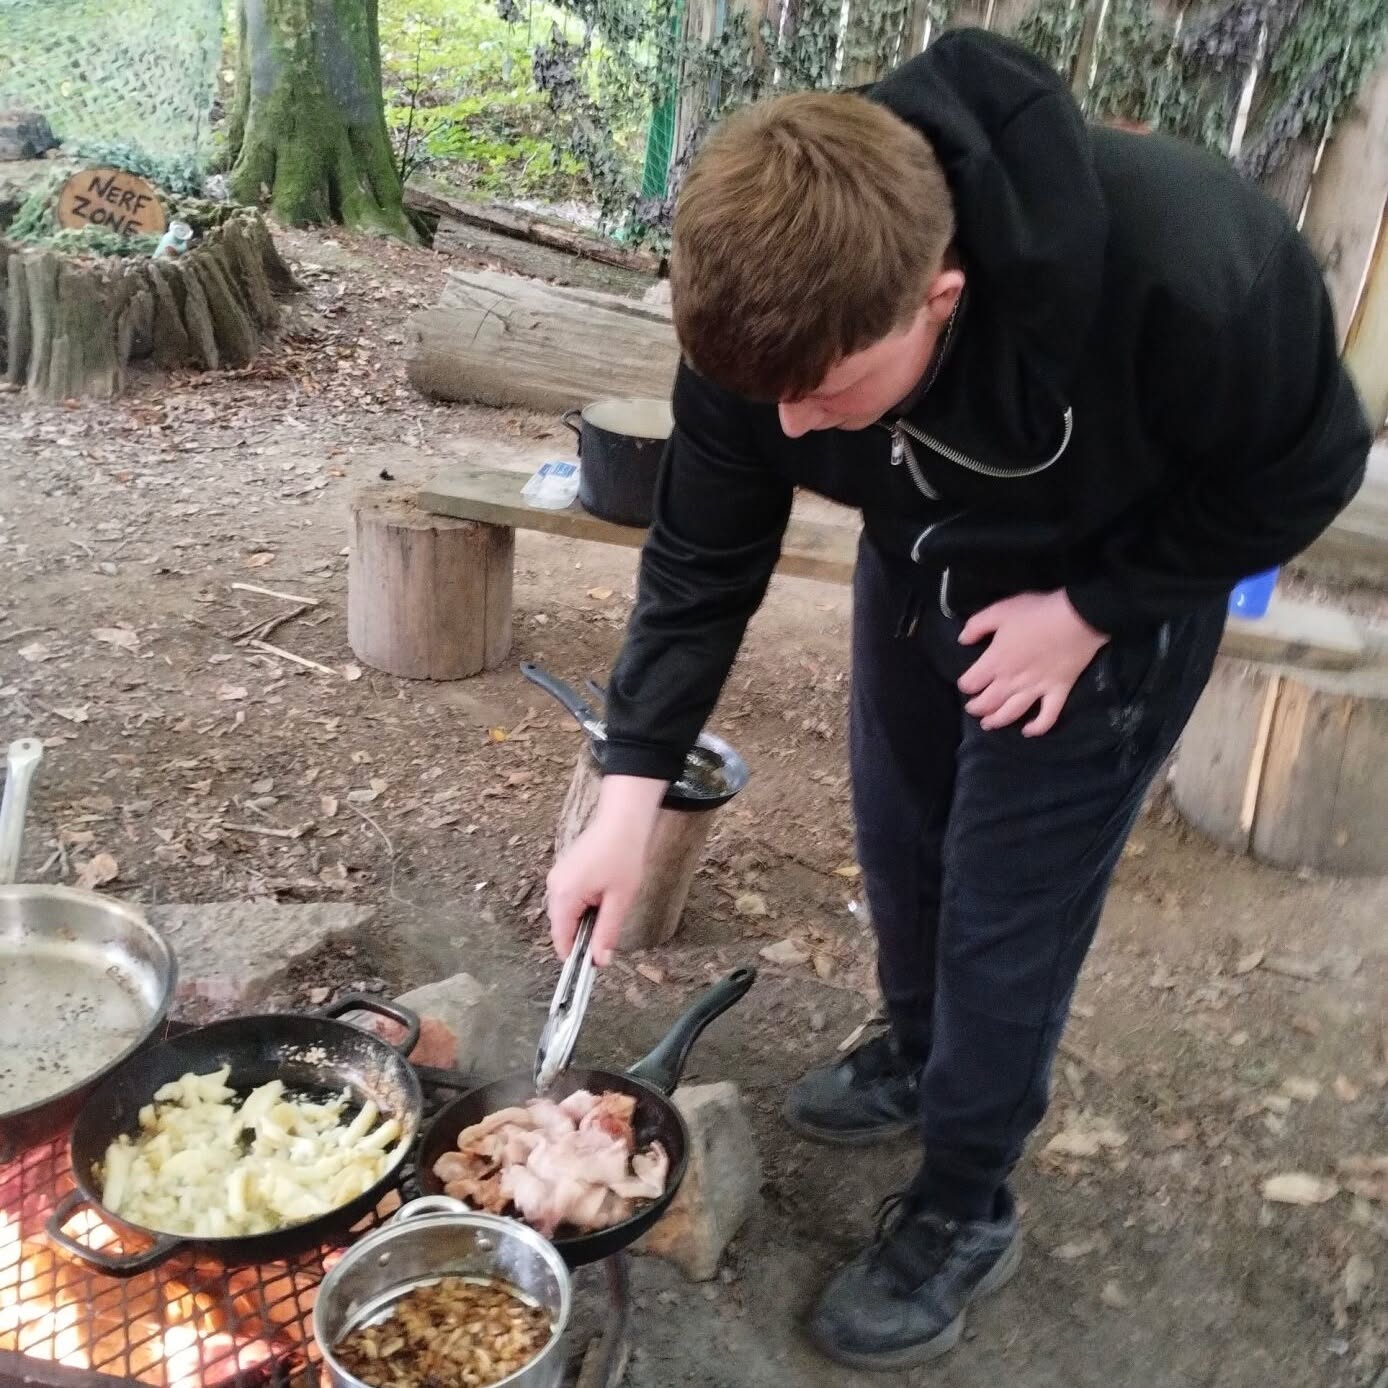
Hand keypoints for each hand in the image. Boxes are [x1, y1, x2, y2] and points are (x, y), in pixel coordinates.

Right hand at [546, 776, 664, 964]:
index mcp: (565, 895)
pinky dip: (581, 906)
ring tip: (608, 908)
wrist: (622, 820)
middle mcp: (554, 886)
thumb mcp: (620, 900)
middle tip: (608, 933)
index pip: (561, 938)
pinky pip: (568, 898)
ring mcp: (557, 877)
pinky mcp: (564, 871)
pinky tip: (602, 897)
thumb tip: (599, 960)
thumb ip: (607, 932)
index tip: (592, 964)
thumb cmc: (623, 855)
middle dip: (581, 936)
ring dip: (583, 920)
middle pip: (561, 927)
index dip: (575, 955)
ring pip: (565, 913)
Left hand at [957, 590, 1106, 736]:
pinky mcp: (1058, 692)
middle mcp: (1012, 681)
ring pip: (1011, 713)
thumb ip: (976, 626)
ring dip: (997, 721)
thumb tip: (962, 640)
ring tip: (988, 724)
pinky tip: (1028, 731)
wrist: (1078, 617)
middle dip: (976, 708)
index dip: (964, 685)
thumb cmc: (1037, 612)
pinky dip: (1037, 728)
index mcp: (995, 661)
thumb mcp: (999, 610)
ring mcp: (1036, 689)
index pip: (971, 683)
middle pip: (988, 702)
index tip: (965, 683)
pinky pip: (1047, 717)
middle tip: (972, 708)